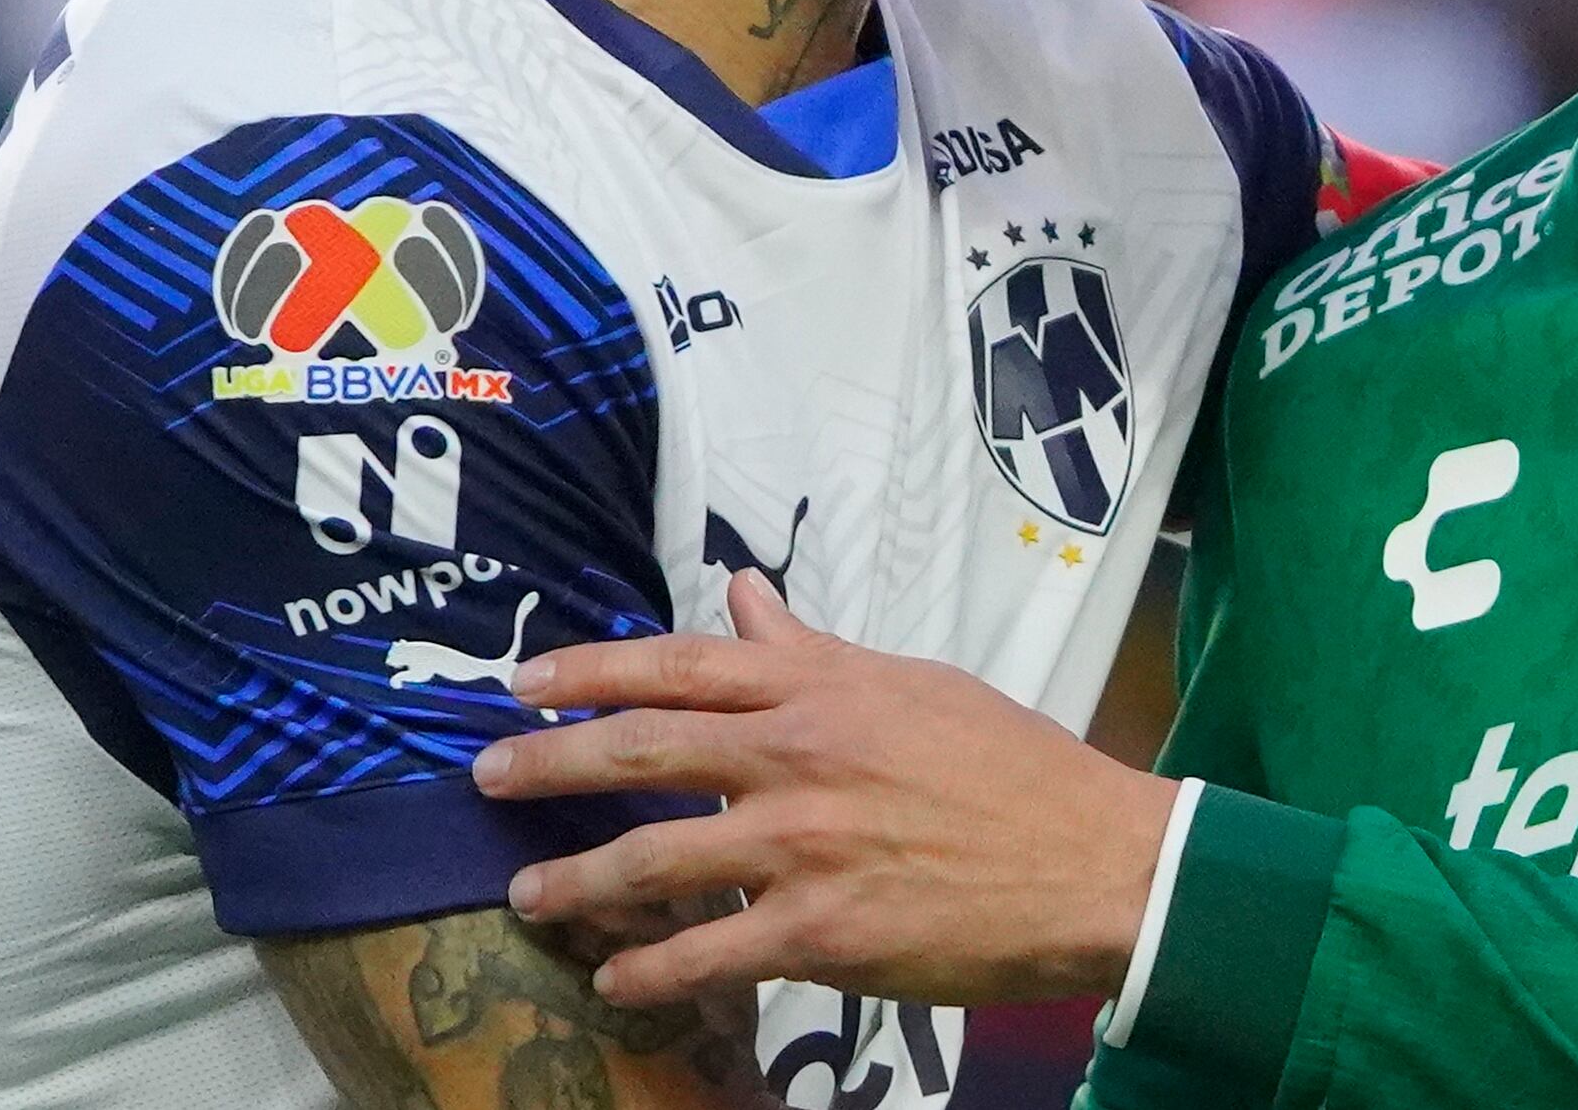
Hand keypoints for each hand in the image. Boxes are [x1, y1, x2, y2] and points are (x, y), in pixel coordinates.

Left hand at [472, 572, 1174, 1010]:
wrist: (1091, 862)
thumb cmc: (1011, 767)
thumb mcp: (913, 686)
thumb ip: (814, 651)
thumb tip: (747, 595)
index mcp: (822, 691)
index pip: (682, 666)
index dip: (591, 671)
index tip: (524, 683)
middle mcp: (799, 758)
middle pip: (642, 752)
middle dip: (550, 765)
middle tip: (487, 776)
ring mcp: (805, 847)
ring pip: (656, 860)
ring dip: (578, 881)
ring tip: (529, 893)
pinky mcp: (822, 934)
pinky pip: (708, 956)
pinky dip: (649, 972)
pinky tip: (614, 982)